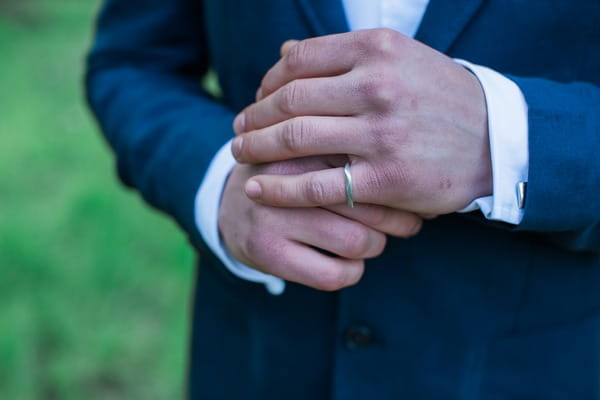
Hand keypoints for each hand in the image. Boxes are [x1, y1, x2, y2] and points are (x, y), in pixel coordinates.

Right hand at [219, 157, 422, 290]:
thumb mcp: (316, 147)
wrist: (231, 206)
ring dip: (374, 246)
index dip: (402, 185)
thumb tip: (424, 171)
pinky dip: (351, 272)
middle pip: (368, 202)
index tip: (417, 196)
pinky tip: (347, 262)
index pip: (369, 162)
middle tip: (408, 223)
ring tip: (371, 239)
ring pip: (357, 241)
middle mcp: (286, 172)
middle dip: (397, 219)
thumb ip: (355, 146)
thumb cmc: (292, 175)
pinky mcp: (266, 250)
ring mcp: (273, 213)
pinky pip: (334, 273)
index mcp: (306, 140)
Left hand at [231, 29, 491, 214]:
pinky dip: (279, 187)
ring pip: (296, 139)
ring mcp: (381, 133)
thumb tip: (283, 55)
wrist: (495, 139)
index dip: (267, 80)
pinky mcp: (385, 178)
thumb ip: (342, 55)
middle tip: (237, 128)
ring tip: (240, 153)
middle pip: (290, 99)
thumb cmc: (440, 97)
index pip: (299, 60)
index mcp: (377, 49)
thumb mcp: (401, 59)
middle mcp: (377, 86)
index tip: (258, 96)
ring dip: (256, 147)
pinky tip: (256, 188)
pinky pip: (317, 184)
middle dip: (253, 115)